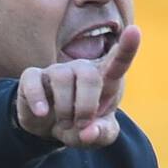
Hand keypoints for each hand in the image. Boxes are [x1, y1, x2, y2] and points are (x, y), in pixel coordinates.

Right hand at [15, 25, 140, 148]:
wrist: (49, 128)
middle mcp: (82, 69)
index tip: (135, 31)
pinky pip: (33, 81)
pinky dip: (37, 99)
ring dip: (64, 109)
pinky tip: (42, 113)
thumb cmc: (81, 126)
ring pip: (62, 78)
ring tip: (65, 123)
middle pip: (88, 75)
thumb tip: (87, 132)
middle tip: (82, 125)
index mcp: (105, 79)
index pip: (119, 61)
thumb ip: (101, 134)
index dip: (127, 47)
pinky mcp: (33, 78)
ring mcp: (57, 71)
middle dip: (86, 106)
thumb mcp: (98, 136)